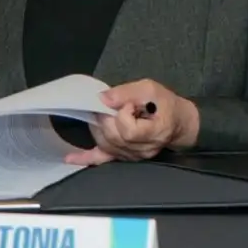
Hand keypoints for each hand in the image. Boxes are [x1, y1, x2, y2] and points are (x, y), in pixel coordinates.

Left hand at [66, 79, 200, 166]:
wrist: (176, 122)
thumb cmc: (165, 104)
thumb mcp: (150, 89)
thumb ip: (127, 92)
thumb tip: (102, 98)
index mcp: (154, 133)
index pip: (129, 131)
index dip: (123, 114)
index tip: (130, 103)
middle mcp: (142, 150)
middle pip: (113, 137)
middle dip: (107, 118)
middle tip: (112, 104)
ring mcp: (132, 156)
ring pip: (105, 144)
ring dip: (98, 127)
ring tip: (104, 113)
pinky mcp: (123, 157)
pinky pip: (102, 159)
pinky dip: (85, 158)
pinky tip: (70, 158)